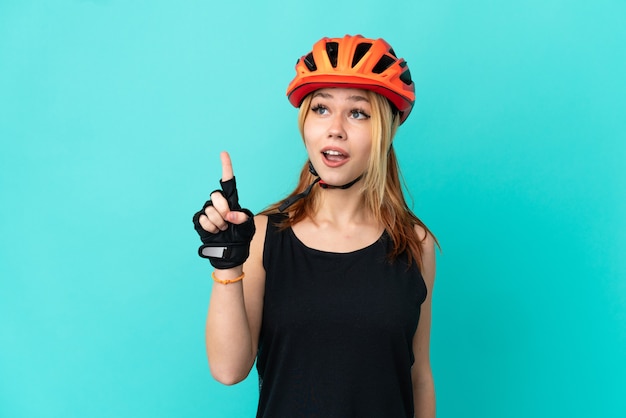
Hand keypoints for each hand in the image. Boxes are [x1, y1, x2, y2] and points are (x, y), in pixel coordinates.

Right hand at [192, 152, 255, 268]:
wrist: (230, 250)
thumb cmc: (241, 236)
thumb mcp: (247, 226)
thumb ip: (242, 218)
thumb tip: (229, 215)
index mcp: (231, 200)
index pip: (228, 181)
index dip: (226, 166)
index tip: (224, 153)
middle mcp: (218, 203)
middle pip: (216, 196)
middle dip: (223, 209)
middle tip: (228, 221)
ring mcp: (208, 211)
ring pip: (209, 210)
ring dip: (218, 223)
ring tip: (223, 229)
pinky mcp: (199, 220)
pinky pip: (202, 220)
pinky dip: (210, 228)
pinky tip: (214, 232)